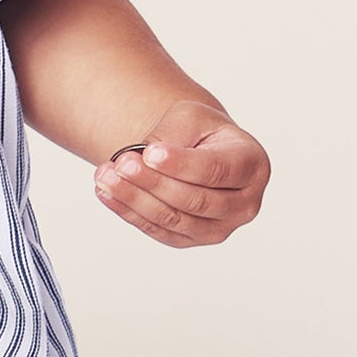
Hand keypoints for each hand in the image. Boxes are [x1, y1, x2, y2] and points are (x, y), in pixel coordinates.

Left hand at [93, 99, 268, 247]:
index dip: (181, 164)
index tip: (149, 152)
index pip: (216, 170)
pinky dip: (129, 213)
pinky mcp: (193, 239)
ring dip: (135, 199)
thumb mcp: (191, 117)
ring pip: (175, 219)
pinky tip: (106, 193)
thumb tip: (146, 158)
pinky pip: (159, 231)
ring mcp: (221, 227)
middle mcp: (244, 203)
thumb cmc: (199, 132)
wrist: (196, 152)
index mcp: (252, 165)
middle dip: (153, 181)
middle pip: (195, 199)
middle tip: (121, 163)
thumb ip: (174, 134)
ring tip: (105, 176)